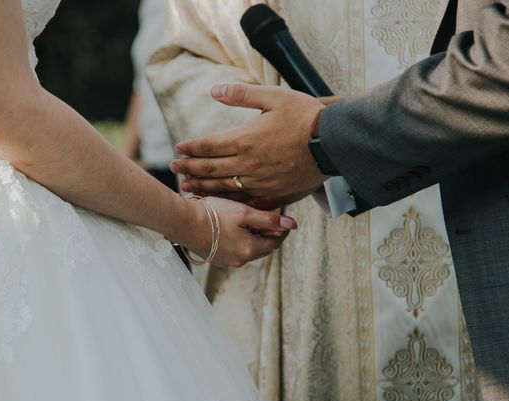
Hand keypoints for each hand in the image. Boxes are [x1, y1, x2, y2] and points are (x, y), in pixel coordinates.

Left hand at [171, 84, 332, 200]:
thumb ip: (241, 95)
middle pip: (210, 169)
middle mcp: (248, 165)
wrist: (333, 143)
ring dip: (203, 187)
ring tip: (188, 188)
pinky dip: (229, 201)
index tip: (179, 149)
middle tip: (174, 169)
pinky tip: (220, 202)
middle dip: (190, 169)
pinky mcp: (273, 195)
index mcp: (244, 140)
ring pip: (223, 188)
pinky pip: (245, 201)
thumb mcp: (273, 97)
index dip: (191, 148)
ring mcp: (259, 183)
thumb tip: (213, 90)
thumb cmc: (305, 117)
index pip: (208, 146)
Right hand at [179, 196, 297, 267]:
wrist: (182, 221)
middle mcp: (240, 260)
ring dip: (254, 238)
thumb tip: (292, 225)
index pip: (275, 242)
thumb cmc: (213, 213)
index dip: (281, 230)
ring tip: (249, 221)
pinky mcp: (215, 259)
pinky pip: (235, 252)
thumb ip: (269, 219)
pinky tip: (233, 228)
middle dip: (268, 235)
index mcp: (249, 250)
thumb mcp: (244, 213)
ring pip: (249, 251)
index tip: (283, 219)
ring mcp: (226, 262)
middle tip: (268, 219)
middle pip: (263, 248)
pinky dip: (240, 242)